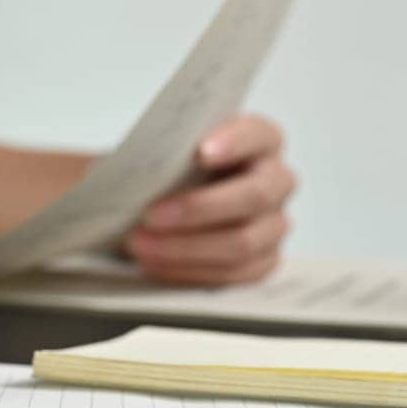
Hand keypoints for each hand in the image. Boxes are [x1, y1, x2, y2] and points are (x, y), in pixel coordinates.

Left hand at [124, 114, 295, 284]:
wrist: (157, 200)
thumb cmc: (165, 169)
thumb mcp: (159, 151)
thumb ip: (159, 150)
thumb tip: (130, 168)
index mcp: (258, 141)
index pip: (258, 134)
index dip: (234, 142)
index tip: (200, 152)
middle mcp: (276, 180)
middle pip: (254, 195)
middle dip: (199, 207)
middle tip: (150, 214)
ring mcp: (274, 223)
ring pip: (243, 241)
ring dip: (185, 247)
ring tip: (139, 244)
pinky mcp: (263, 260)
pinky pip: (234, 273)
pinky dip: (188, 270)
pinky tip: (153, 263)